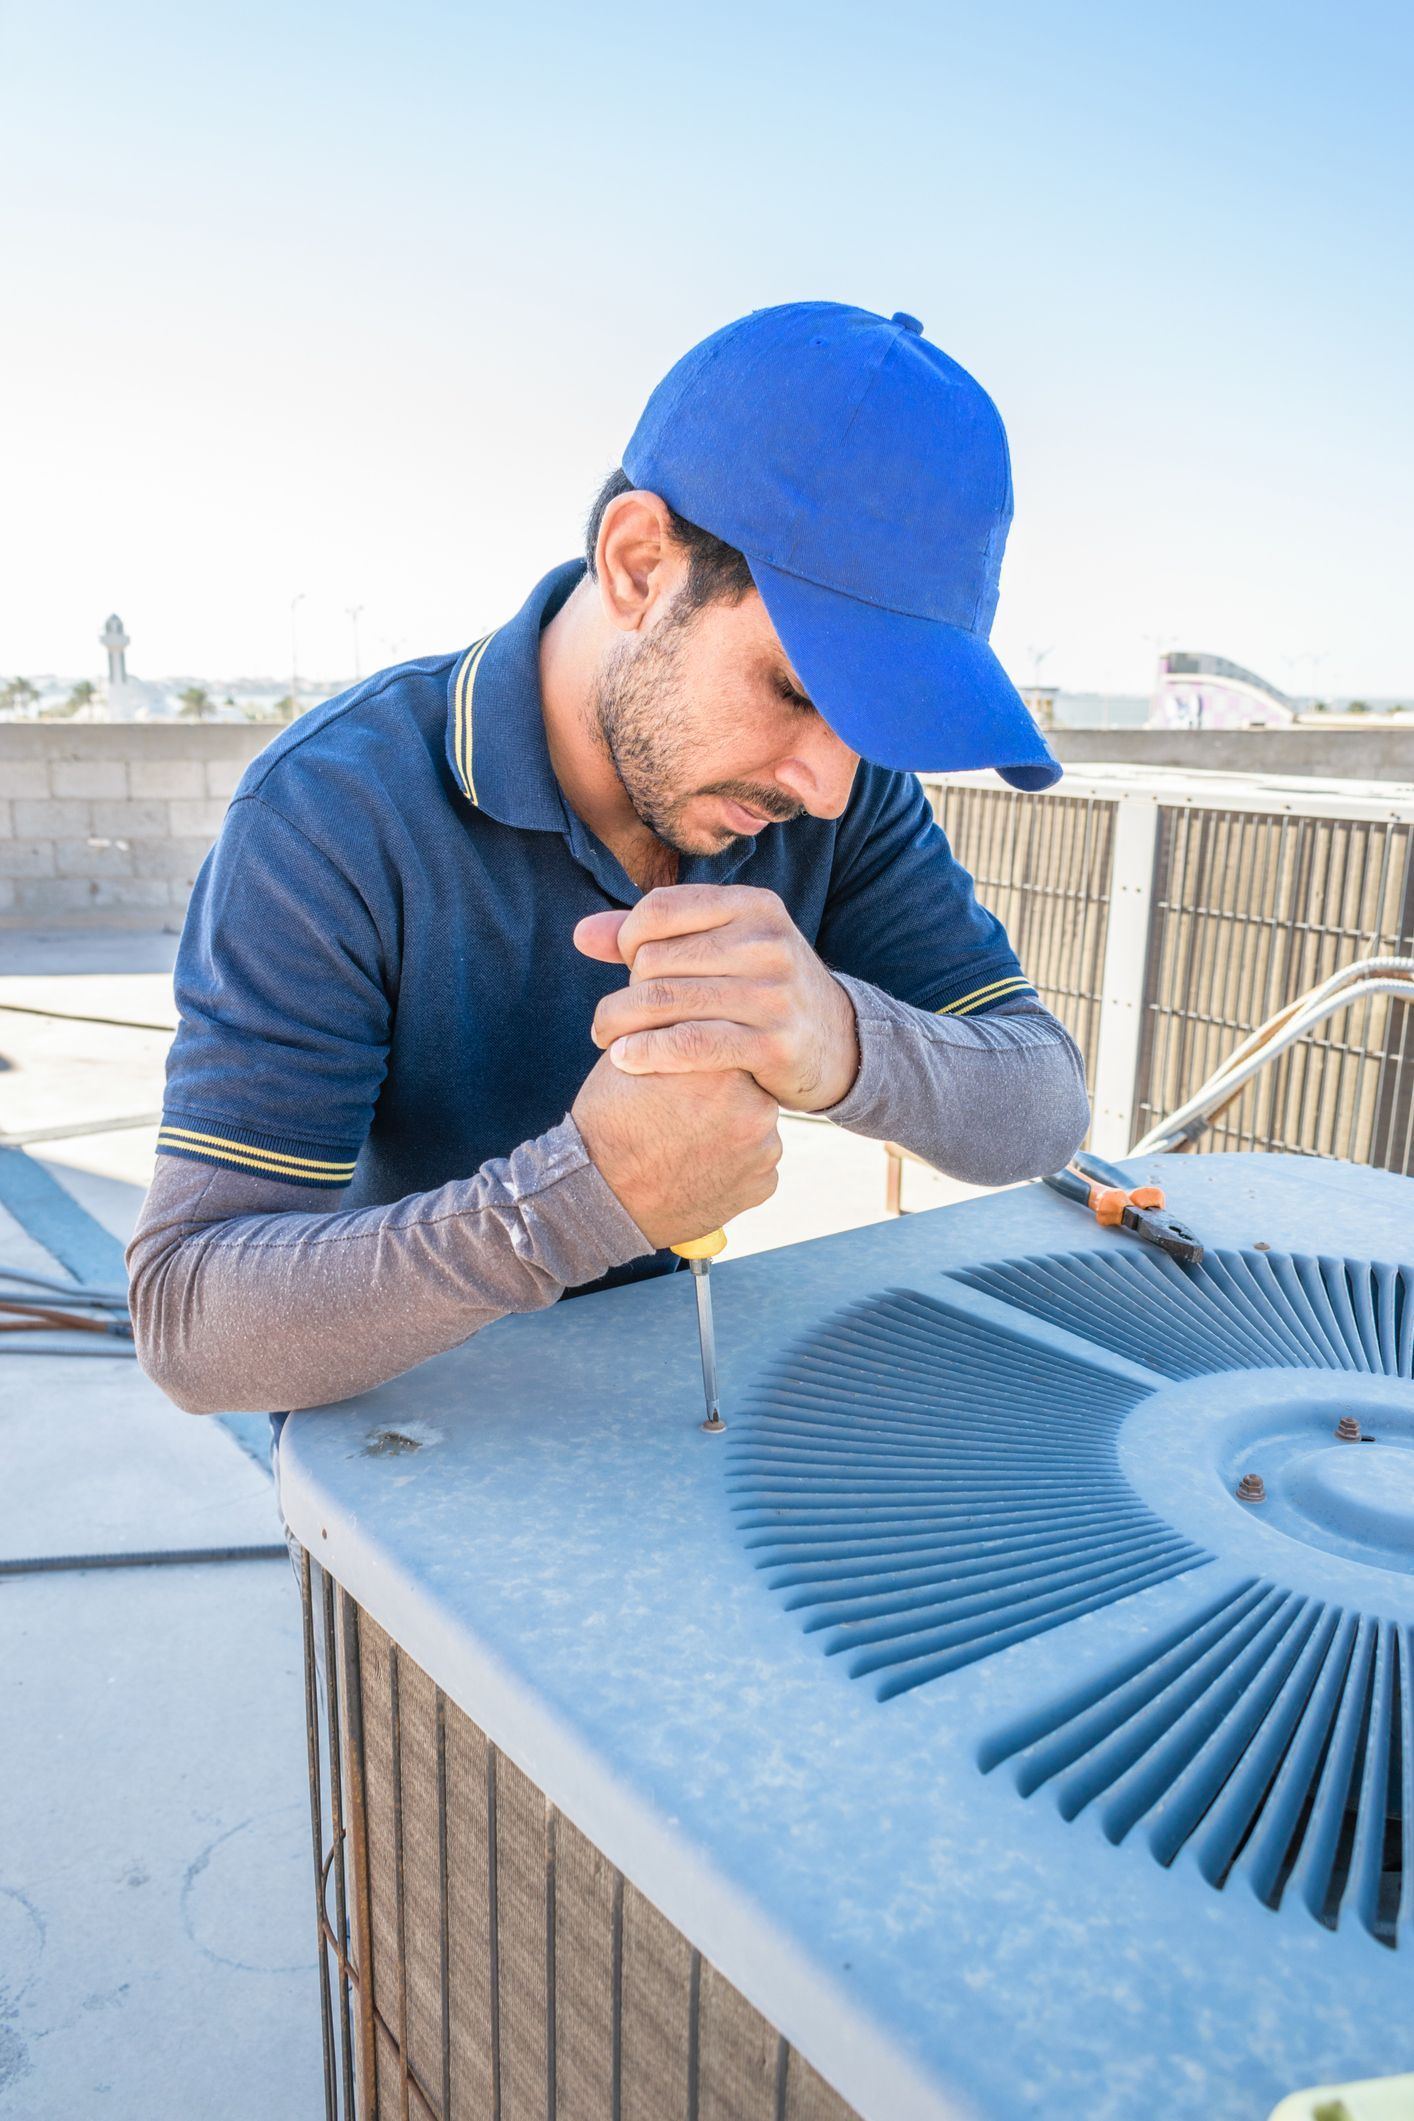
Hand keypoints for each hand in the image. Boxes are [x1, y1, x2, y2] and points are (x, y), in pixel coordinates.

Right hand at [571, 1051, 781, 1248]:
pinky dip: (734, 1166)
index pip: (732, 1047)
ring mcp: (764, 1150)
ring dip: (731, 1131)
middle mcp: (757, 1105)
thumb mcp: (631, 1057)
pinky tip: (698, 1168)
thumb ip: (669, 1031)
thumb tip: (681, 1009)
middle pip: (751, 1088)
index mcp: (727, 1066)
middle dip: (725, 1097)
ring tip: (688, 1143)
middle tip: (685, 1113)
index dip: (707, 1062)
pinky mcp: (763, 1185)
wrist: (601, 1195)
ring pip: (754, 1128)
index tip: (686, 1079)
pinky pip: (754, 1165)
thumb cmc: (609, 1122)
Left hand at [575, 885, 859, 1111]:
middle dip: (624, 990)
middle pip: (655, 958)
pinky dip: (647, 1052)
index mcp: (753, 905)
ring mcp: (774, 993)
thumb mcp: (722, 950)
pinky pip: (690, 1043)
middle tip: (612, 1019)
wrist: (837, 1045)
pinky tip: (625, 1059)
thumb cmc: (762, 990)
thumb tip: (581, 934)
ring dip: (620, 1025)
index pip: (660, 909)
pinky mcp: (773, 1043)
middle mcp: (767, 941)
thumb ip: (651, 938)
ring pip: (664, 1001)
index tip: (627, 970)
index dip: (627, 939)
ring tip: (608, 1041)